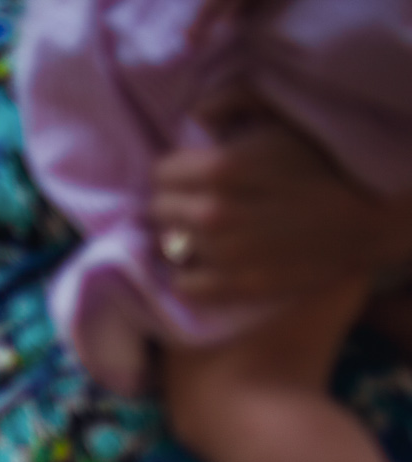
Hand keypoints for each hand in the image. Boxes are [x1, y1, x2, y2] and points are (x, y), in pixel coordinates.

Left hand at [151, 90, 411, 307]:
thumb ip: (234, 103)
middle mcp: (213, 213)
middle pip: (161, 210)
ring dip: (184, 238)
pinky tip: (206, 264)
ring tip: (207, 232)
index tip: (192, 176)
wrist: (372, 216)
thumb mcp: (283, 117)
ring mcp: (224, 254)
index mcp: (220, 169)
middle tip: (200, 203)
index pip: (161, 174)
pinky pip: (187, 287)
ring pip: (171, 246)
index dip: (177, 172)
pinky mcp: (237, 286)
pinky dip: (190, 276)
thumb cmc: (328, 160)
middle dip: (176, 203)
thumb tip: (195, 113)